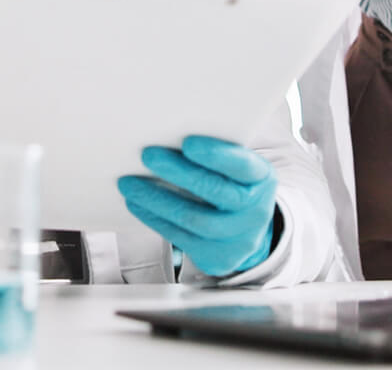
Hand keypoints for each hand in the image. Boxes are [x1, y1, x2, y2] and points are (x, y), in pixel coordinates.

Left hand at [118, 135, 278, 277]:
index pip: (243, 166)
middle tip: (148, 155)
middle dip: (178, 172)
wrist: (245, 231)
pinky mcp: (218, 257)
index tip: (187, 142)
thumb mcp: (234, 168)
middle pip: (215, 191)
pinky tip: (137, 203)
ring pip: (194, 218)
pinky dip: (154, 218)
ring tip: (129, 183)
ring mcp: (239, 238)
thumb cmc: (230, 185)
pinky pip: (181, 238)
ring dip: (156, 199)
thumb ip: (214, 155)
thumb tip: (167, 134)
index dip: (216, 155)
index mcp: (261, 178)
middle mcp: (256, 210)